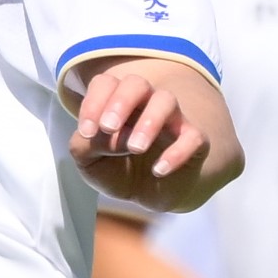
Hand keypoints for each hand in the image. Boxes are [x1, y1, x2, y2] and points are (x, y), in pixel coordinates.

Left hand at [69, 55, 240, 211]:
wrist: (149, 195)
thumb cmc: (117, 168)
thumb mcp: (89, 163)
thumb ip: (84, 147)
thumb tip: (106, 137)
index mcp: (116, 102)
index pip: (105, 84)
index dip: (93, 103)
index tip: (87, 132)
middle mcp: (144, 104)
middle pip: (136, 83)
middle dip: (120, 102)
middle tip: (108, 127)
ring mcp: (171, 120)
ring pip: (166, 100)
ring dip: (149, 121)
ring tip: (135, 148)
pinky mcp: (193, 141)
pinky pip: (193, 136)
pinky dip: (177, 153)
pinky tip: (159, 170)